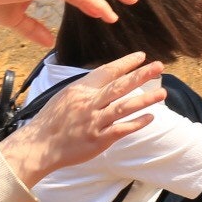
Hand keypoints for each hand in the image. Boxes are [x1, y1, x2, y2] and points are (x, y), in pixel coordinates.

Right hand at [0, 52, 166, 185]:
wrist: (39, 145)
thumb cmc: (52, 121)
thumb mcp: (65, 96)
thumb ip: (86, 88)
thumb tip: (104, 78)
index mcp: (80, 89)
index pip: (106, 72)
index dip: (125, 63)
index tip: (141, 56)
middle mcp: (89, 103)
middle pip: (119, 86)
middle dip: (141, 75)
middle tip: (159, 66)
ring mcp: (94, 121)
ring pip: (123, 106)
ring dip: (145, 99)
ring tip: (162, 92)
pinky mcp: (99, 139)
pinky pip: (121, 129)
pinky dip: (137, 123)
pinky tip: (151, 117)